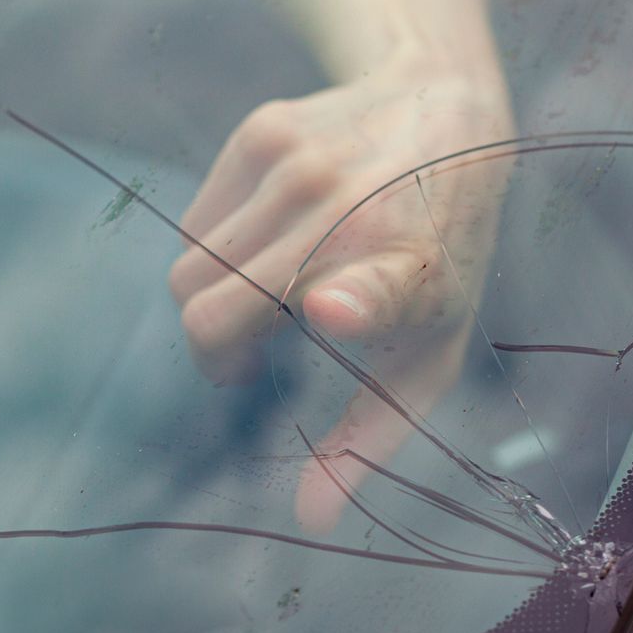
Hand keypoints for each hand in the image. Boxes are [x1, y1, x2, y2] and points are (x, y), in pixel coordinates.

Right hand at [168, 54, 513, 532]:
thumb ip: (368, 442)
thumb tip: (309, 521)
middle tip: (248, 359)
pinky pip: (191, 228)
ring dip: (213, 302)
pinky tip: (269, 240)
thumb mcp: (428, 354)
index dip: (349, 302)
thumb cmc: (437, 258)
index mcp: (408, 275)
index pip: (371, 289)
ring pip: (187, 275)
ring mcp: (301, 167)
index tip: (327, 306)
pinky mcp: (263, 132)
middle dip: (211, 354)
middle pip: (205, 313)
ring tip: (268, 295)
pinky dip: (214, 251)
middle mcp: (351, 214)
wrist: (445, 110)